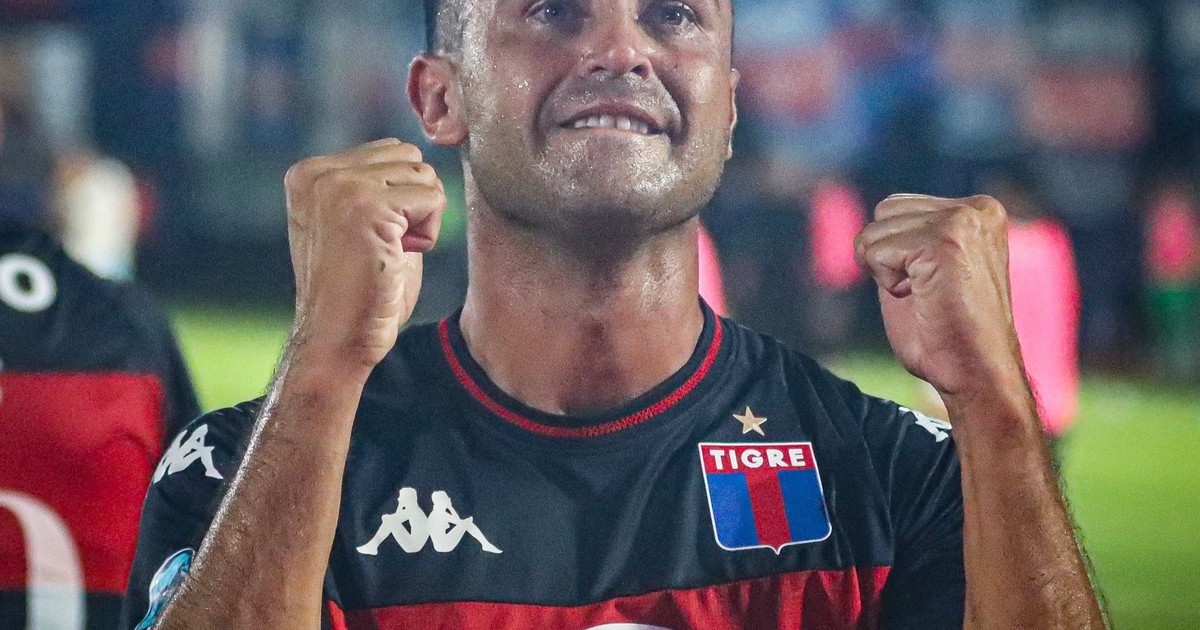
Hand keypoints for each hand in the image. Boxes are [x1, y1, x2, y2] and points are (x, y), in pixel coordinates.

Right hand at [284, 139, 445, 373]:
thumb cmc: (358, 291)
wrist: (338, 339)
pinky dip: (429, 233)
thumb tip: (422, 163)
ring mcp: (340, 187)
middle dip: (414, 201)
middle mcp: (319, 173)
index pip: (389, 151)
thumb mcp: (358, 224)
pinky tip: (397, 257)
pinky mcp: (367, 208)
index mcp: (310, 173)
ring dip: (423, 218)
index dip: (400, 197)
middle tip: (387, 244)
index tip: (373, 237)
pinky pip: (433, 199)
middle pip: (409, 156)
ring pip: (424, 175)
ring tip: (389, 251)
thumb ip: (377, 186)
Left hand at [855, 194, 1023, 403]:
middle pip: (882, 212)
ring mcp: (962, 221)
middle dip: (886, 257)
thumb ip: (903, 240)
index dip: (894, 253)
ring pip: (874, 232)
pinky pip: (875, 253)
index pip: (895, 207)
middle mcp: (975, 208)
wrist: (976, 373)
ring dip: (887, 272)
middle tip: (925, 292)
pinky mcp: (943, 242)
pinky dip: (887, 283)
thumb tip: (866, 231)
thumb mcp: (923, 270)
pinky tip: (923, 299)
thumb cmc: (945, 333)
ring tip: (927, 295)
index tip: (930, 283)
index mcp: (977, 209)